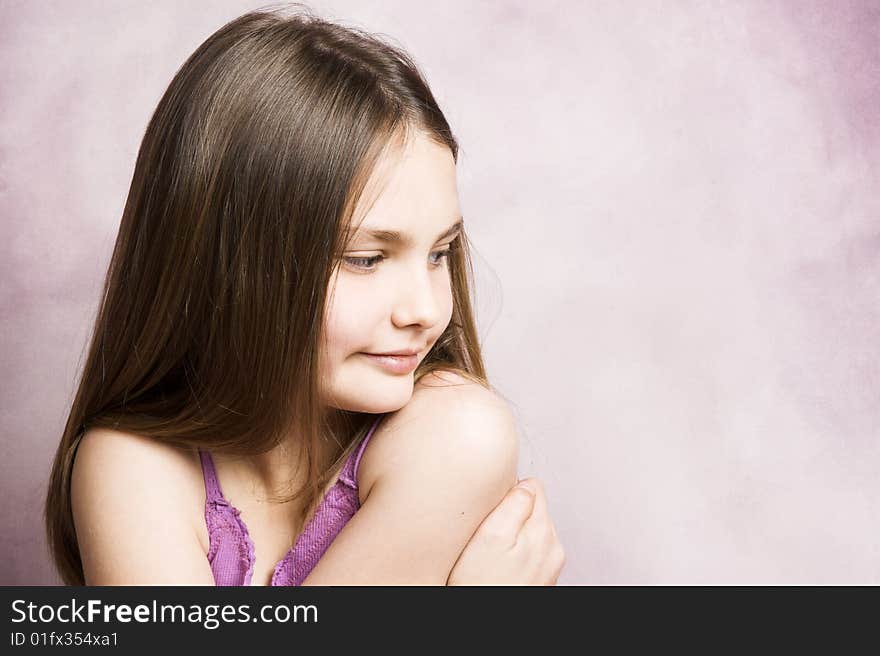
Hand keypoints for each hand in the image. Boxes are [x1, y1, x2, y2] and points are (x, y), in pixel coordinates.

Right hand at [446, 477, 565, 584]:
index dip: (508, 492)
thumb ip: (514, 502)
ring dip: (511, 536)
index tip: (492, 509)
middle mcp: (552, 548)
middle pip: (533, 509)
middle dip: (510, 515)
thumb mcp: (491, 535)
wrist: (483, 630)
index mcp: (543, 531)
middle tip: (487, 534)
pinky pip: (526, 553)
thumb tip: (525, 483)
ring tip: (489, 553)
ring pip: (529, 531)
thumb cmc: (480, 586)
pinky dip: (512, 555)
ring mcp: (547, 566)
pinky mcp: (538, 579)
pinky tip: (495, 567)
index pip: (533, 487)